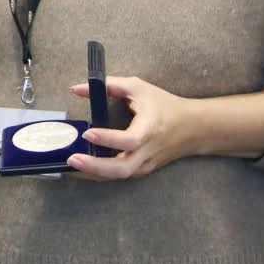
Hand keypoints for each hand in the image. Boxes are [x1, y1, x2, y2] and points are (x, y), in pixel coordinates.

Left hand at [66, 76, 198, 179]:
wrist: (193, 128)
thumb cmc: (164, 105)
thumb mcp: (138, 88)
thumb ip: (109, 86)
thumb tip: (76, 88)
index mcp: (150, 130)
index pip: (130, 140)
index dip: (108, 139)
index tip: (88, 132)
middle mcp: (148, 152)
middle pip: (122, 169)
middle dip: (94, 167)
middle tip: (71, 159)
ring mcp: (145, 165)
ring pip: (118, 176)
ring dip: (93, 174)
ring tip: (69, 166)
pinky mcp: (142, 170)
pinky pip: (119, 175)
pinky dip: (100, 173)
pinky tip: (82, 167)